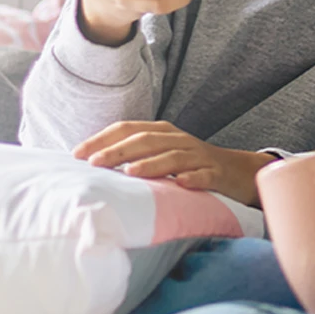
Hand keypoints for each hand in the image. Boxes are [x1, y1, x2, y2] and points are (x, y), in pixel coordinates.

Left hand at [73, 120, 269, 205]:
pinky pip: (204, 175)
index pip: (127, 129)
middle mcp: (178, 139)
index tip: (77, 153)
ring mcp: (199, 156)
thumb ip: (133, 156)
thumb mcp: (161, 155)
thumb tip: (92, 165)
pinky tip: (180, 184)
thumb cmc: (190, 165)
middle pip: (146, 140)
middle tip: (94, 163)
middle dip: (118, 151)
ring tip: (129, 173)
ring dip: (151, 164)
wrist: (237, 171)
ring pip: (173, 156)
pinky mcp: (216, 174)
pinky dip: (192, 178)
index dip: (102, 139)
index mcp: (162, 132)